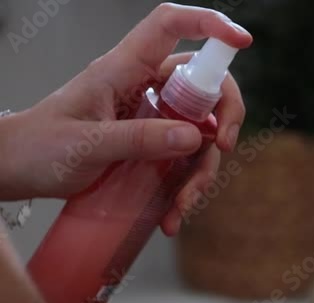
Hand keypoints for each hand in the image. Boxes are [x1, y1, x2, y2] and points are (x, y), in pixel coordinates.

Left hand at [0, 3, 251, 235]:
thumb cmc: (39, 148)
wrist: (17, 172)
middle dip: (224, 116)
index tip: (243, 42)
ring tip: (181, 206)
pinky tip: (171, 217)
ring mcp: (153, 118)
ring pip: (201, 132)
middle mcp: (145, 88)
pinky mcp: (154, 147)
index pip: (170, 26)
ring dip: (202, 171)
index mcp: (124, 69)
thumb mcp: (86, 145)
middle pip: (205, 84)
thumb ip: (138, 138)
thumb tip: (193, 136)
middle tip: (222, 148)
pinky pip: (185, 163)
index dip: (209, 25)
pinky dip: (185, 191)